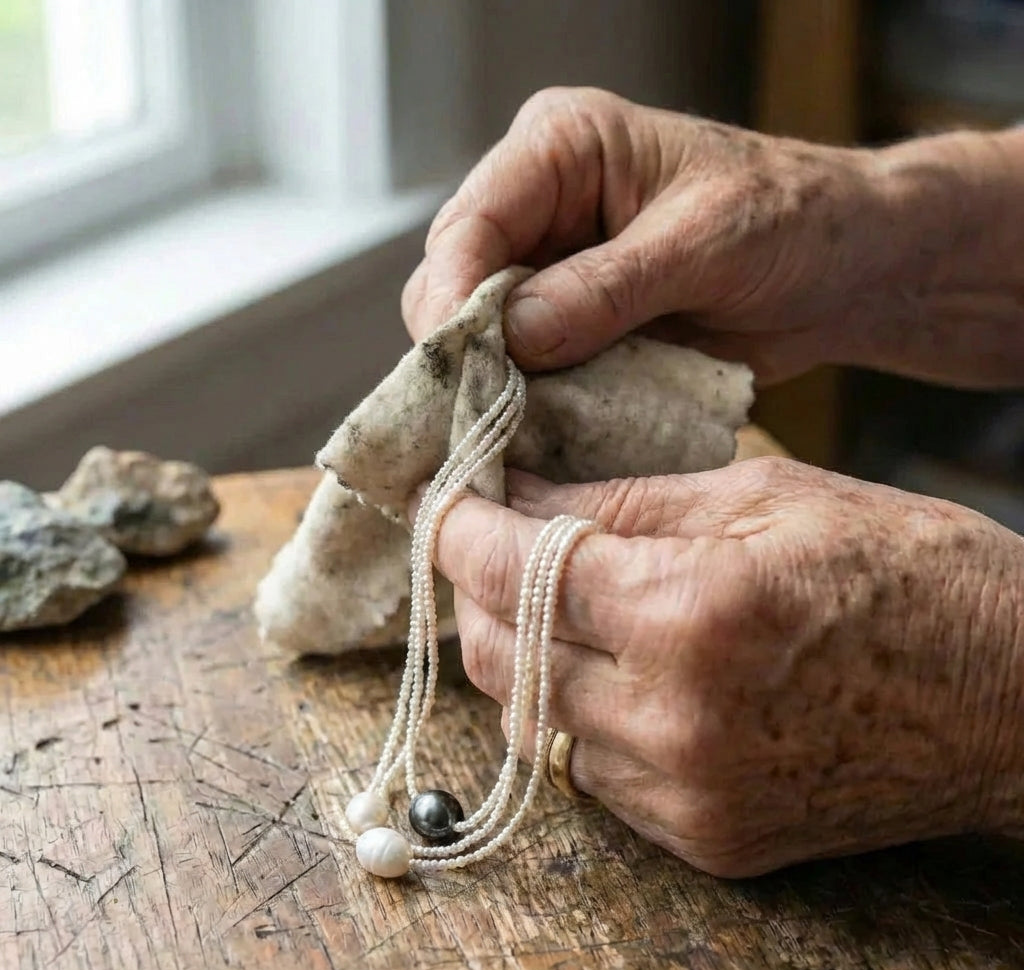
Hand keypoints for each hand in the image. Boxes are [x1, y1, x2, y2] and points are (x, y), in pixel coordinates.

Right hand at [403, 88, 1023, 387]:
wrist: (839, 270)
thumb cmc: (789, 220)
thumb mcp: (704, 243)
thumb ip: (608, 288)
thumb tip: (513, 336)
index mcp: (561, 149)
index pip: (471, 221)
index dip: (453, 294)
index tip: (454, 362)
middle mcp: (540, 208)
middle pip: (455, 282)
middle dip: (463, 349)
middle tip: (479, 413)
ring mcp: (550, 273)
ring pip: (480, 335)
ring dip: (493, 384)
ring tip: (510, 431)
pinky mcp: (570, 328)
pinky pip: (525, 371)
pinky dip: (530, 404)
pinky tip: (539, 432)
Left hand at [430, 459, 1023, 875]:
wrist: (1014, 699)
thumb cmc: (909, 572)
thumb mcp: (764, 496)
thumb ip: (623, 502)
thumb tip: (519, 495)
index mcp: (695, 613)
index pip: (516, 570)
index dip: (459, 529)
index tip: (442, 502)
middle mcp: (677, 719)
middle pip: (501, 658)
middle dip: (474, 592)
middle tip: (489, 543)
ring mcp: (690, 795)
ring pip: (531, 724)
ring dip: (515, 656)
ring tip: (537, 600)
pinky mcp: (708, 840)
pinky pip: (589, 773)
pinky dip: (571, 712)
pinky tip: (598, 665)